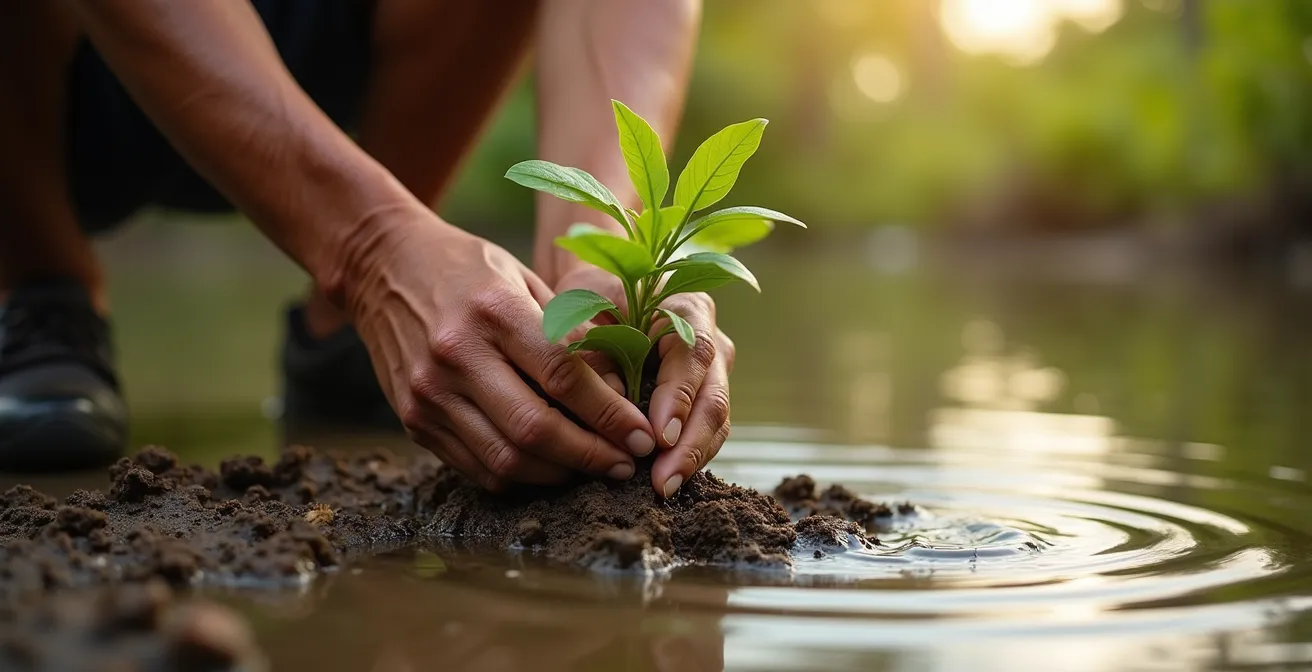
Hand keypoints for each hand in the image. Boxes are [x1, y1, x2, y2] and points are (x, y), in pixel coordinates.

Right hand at [334, 207, 657, 490]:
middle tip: (628, 464)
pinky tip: (552, 469)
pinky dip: (521, 476)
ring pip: (506, 459)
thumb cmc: (467, 268)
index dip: (611, 415)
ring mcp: (429, 393)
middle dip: (592, 455)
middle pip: (536, 428)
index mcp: (493, 311)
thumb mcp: (521, 278)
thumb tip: (623, 392)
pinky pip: (477, 466)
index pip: (564, 376)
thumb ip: (567, 332)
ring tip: (596, 470)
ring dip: (560, 474)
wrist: (379, 266)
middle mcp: (456, 355)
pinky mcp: (413, 420)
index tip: (644, 437)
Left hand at [554, 264, 734, 497]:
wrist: (603, 293)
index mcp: (687, 310)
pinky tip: (664, 480)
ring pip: (715, 421)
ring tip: (664, 488)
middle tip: (664, 480)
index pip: (693, 356)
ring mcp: (709, 374)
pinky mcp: (698, 398)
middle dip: (690, 444)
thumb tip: (611, 399)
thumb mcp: (588, 304)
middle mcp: (709, 342)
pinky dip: (685, 457)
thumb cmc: (593, 292)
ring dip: (690, 458)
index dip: (679, 398)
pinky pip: (702, 432)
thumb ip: (599, 345)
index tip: (660, 435)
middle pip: (713, 397)